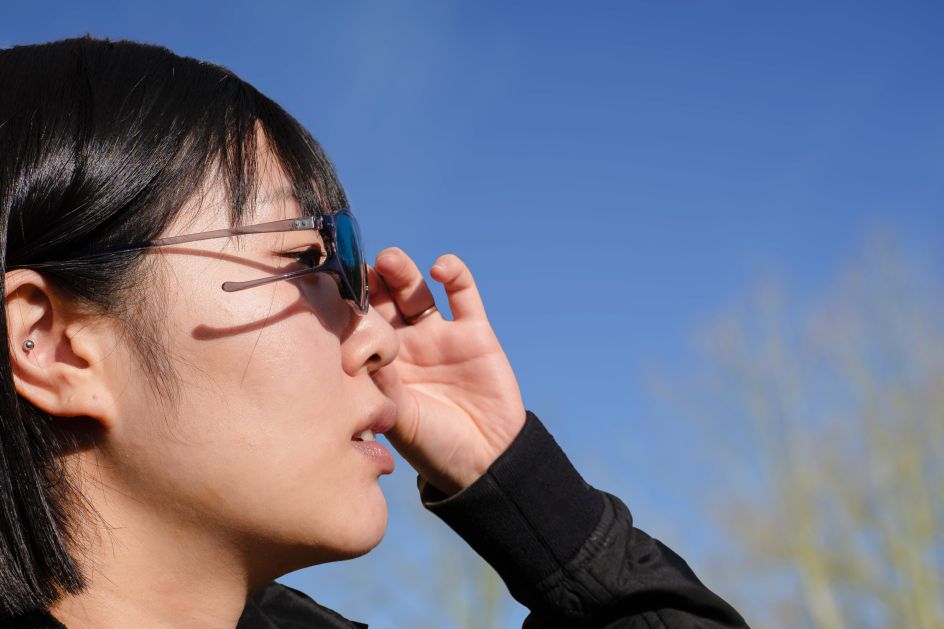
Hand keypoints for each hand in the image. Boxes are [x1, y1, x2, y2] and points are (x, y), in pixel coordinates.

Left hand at [370, 248, 525, 494]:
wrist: (486, 460)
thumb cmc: (434, 446)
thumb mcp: (399, 419)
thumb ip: (382, 386)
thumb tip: (358, 354)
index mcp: (381, 363)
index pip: (358, 324)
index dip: (347, 305)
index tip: (331, 288)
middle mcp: (406, 343)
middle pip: (383, 300)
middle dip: (371, 281)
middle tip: (358, 268)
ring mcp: (440, 334)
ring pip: (416, 290)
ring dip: (402, 270)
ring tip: (390, 260)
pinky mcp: (474, 330)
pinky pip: (463, 293)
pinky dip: (453, 274)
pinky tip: (440, 268)